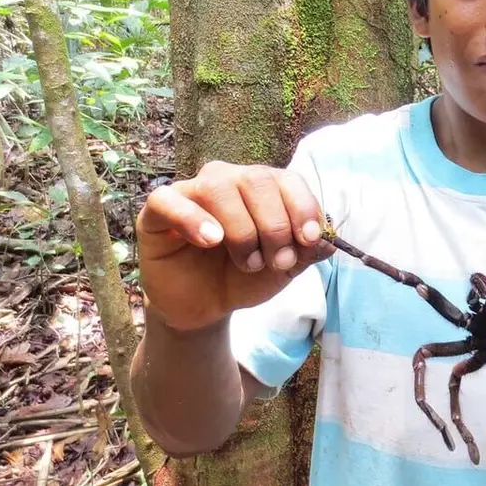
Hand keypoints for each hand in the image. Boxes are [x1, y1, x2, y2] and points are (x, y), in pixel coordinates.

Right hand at [135, 161, 334, 331]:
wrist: (205, 306)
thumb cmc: (243, 276)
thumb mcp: (283, 267)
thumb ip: (306, 251)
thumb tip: (328, 239)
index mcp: (262, 187)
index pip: (287, 179)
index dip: (302, 206)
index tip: (309, 239)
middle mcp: (228, 179)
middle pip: (256, 180)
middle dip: (275, 225)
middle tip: (276, 262)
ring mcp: (191, 191)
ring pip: (219, 188)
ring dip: (242, 230)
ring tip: (248, 263)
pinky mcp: (157, 211)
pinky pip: (169, 200)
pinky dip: (193, 218)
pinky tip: (211, 240)